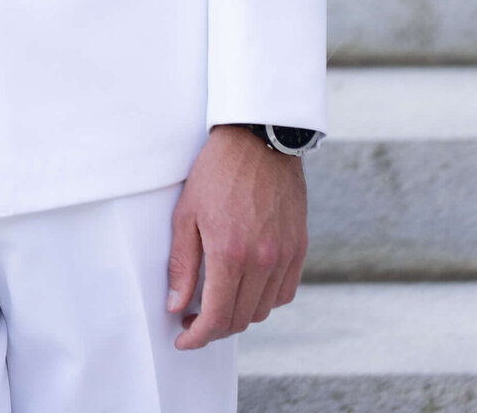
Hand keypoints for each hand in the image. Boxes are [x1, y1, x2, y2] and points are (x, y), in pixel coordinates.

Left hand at [167, 124, 307, 348]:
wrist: (258, 139)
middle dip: (215, 328)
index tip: (184, 338)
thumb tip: (177, 304)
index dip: (198, 336)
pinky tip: (248, 286)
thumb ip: (182, 264)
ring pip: (264, 310)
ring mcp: (285, 255)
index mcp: (231, 253)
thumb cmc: (217, 171)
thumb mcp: (186, 213)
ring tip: (220, 301)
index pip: (217, 316)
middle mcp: (263, 260)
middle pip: (241, 319)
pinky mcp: (299, 247)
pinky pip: (285, 292)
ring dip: (241, 314)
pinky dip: (266, 298)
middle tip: (194, 319)